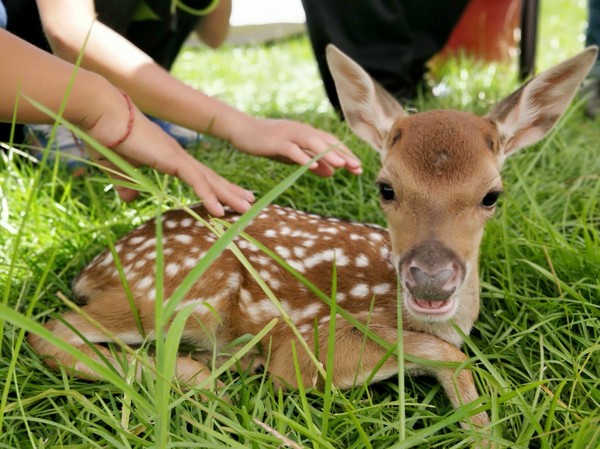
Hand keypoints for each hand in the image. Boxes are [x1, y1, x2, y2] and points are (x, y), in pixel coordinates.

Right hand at [87, 103, 254, 215]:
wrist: (101, 114)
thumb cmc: (105, 138)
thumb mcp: (118, 170)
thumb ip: (126, 185)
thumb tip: (128, 200)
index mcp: (168, 156)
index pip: (198, 175)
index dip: (214, 187)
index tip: (228, 197)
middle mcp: (178, 155)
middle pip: (211, 178)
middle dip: (230, 191)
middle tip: (249, 203)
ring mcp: (177, 156)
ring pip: (209, 181)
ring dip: (228, 196)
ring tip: (246, 208)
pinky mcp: (172, 159)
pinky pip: (195, 181)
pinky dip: (208, 196)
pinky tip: (218, 211)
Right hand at [230, 117, 362, 176]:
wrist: (242, 130)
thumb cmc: (268, 143)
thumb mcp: (293, 155)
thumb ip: (311, 162)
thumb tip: (332, 173)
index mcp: (306, 133)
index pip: (330, 143)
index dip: (345, 154)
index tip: (358, 167)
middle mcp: (301, 131)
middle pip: (326, 142)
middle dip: (343, 155)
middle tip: (358, 167)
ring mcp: (289, 135)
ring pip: (312, 143)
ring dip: (328, 154)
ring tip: (342, 165)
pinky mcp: (276, 141)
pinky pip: (292, 150)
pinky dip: (303, 158)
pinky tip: (313, 167)